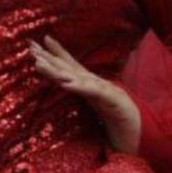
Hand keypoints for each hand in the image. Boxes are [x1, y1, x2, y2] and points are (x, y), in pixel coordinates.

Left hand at [29, 36, 141, 155]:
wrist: (141, 128)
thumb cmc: (116, 116)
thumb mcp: (95, 104)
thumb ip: (82, 93)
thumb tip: (66, 85)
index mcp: (89, 84)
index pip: (68, 67)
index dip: (52, 55)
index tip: (33, 44)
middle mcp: (95, 83)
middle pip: (68, 69)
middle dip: (48, 57)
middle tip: (30, 47)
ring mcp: (103, 90)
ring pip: (77, 77)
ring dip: (57, 70)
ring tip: (38, 64)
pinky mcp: (112, 100)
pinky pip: (93, 92)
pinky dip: (80, 87)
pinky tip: (66, 83)